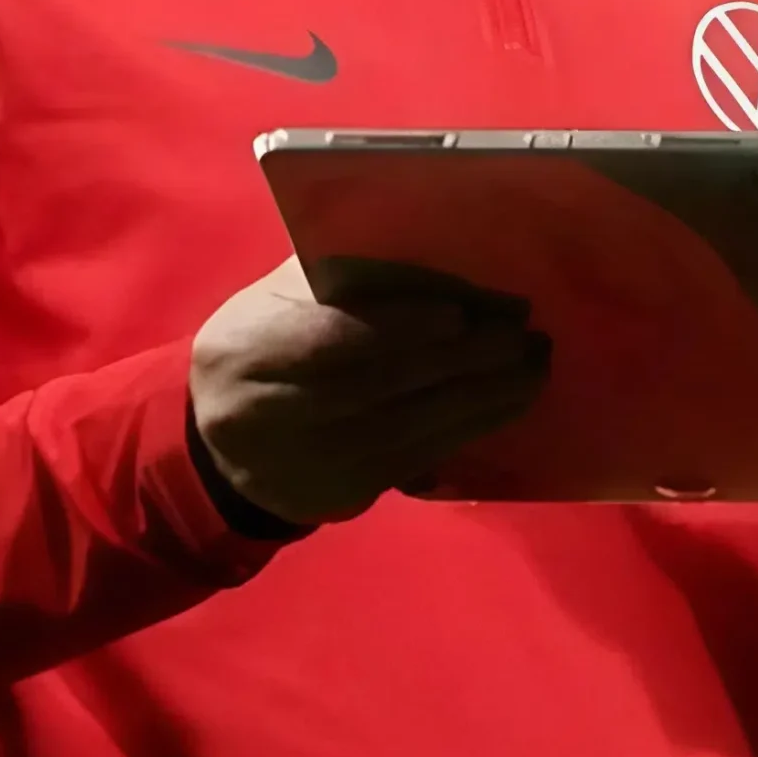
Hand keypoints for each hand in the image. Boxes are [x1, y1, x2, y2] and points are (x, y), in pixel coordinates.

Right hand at [189, 256, 550, 525]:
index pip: (329, 339)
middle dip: (461, 360)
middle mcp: (270, 416)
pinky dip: (473, 427)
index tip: (460, 313)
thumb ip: (350, 276)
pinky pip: (420, 458)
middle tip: (523, 334)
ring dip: (484, 397)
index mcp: (248, 349)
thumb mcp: (285, 297)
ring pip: (411, 429)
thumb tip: (448, 260)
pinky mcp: (345, 496)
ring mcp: (309, 465)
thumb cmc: (266, 342)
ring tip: (535, 364)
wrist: (222, 445)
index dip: (397, 327)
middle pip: (380, 387)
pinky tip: (513, 401)